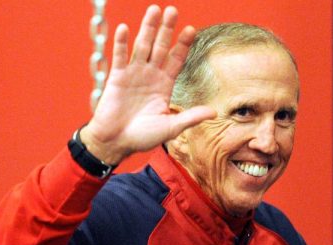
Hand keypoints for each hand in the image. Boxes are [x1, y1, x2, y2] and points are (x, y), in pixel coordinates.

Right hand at [80, 5, 215, 164]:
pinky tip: (124, 28)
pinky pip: (120, 57)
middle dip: (167, 29)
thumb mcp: (171, 127)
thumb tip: (215, 112)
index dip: (183, 45)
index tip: (191, 29)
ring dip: (147, 28)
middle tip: (173, 10)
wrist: (117, 142)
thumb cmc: (143, 137)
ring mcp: (133, 74)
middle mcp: (150, 75)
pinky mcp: (117, 78)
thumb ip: (191, 117)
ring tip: (154, 10)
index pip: (176, 60)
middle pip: (160, 47)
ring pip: (142, 46)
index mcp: (164, 85)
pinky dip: (121, 43)